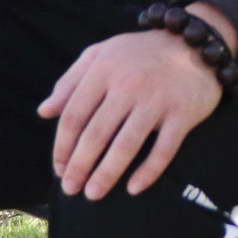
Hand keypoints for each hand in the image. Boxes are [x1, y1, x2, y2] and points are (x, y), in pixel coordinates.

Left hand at [38, 3, 235, 200]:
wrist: (193, 43)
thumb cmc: (139, 53)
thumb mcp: (100, 55)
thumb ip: (70, 81)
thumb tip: (44, 112)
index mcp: (103, 70)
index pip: (74, 115)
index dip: (63, 146)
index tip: (59, 168)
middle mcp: (128, 85)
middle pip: (96, 134)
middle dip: (80, 166)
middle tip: (71, 189)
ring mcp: (156, 100)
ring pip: (126, 145)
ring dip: (107, 173)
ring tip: (93, 194)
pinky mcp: (182, 114)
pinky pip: (163, 149)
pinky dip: (148, 171)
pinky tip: (133, 189)